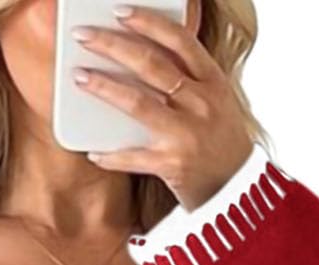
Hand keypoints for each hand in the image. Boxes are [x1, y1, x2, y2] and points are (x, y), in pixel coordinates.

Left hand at [71, 5, 255, 210]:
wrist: (239, 192)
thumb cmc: (220, 143)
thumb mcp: (217, 101)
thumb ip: (190, 77)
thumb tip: (145, 53)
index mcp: (213, 81)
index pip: (179, 40)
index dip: (148, 22)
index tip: (120, 11)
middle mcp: (201, 104)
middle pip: (151, 65)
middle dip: (112, 45)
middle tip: (84, 35)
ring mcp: (187, 135)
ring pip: (137, 103)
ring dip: (104, 87)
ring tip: (79, 77)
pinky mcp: (173, 166)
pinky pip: (134, 157)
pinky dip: (111, 155)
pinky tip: (92, 151)